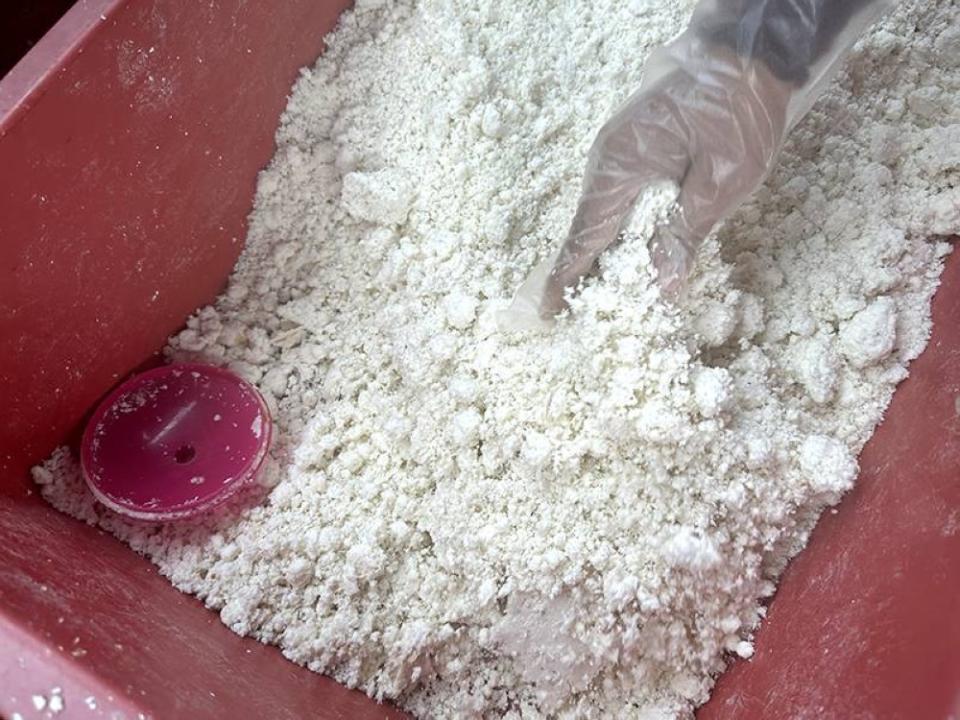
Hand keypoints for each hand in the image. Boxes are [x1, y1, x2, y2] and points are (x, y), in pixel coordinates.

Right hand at [540, 47, 792, 316]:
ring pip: (603, 213)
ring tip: (607, 293)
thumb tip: (661, 287)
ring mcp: (617, 150)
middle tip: (584, 314)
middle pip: (589, 227)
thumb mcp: (724, 180)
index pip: (586, 233)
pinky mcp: (633, 148)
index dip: (568, 275)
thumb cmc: (740, 111)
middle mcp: (608, 158)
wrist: (748, 53)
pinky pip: (617, 198)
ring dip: (604, 251)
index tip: (548, 311)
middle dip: (585, 271)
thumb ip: (686, 234)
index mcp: (622, 165)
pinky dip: (620, 229)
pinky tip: (632, 252)